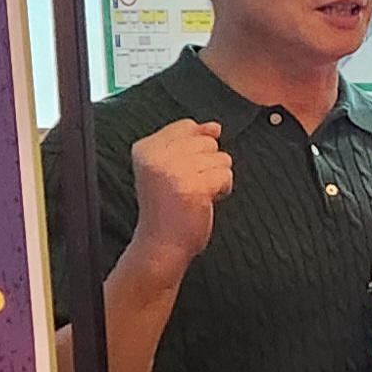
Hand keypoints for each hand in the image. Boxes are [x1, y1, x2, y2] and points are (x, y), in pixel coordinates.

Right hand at [127, 119, 233, 271]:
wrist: (161, 245)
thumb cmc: (167, 208)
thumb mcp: (169, 168)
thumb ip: (190, 142)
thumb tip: (215, 127)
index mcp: (146, 148)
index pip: (187, 126)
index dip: (196, 148)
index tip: (184, 170)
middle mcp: (157, 156)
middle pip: (207, 142)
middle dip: (207, 165)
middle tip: (189, 186)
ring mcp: (174, 171)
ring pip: (221, 158)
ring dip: (216, 178)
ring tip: (197, 194)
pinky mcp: (193, 186)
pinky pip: (225, 175)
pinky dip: (222, 190)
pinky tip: (205, 202)